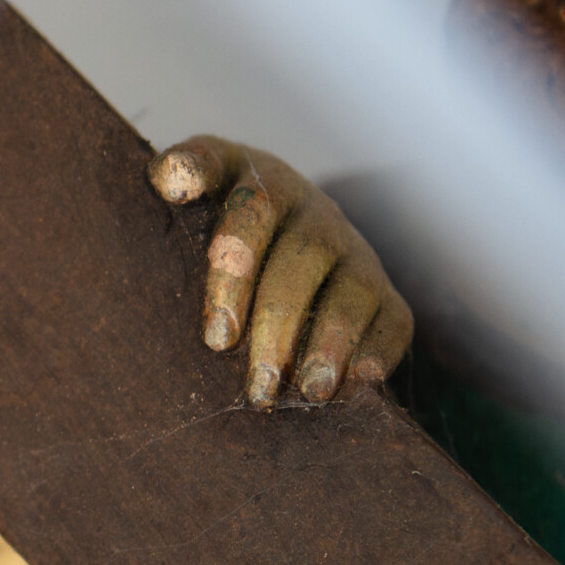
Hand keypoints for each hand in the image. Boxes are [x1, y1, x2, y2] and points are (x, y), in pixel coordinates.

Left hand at [150, 137, 412, 407]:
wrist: (287, 232)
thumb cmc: (221, 217)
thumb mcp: (204, 184)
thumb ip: (184, 171)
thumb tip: (172, 178)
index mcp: (267, 184)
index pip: (253, 212)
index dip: (234, 272)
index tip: (217, 338)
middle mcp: (318, 215)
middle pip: (300, 266)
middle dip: (278, 328)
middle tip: (256, 386)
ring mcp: (356, 254)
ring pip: (351, 296)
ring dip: (331, 347)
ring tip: (308, 394)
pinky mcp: (386, 294)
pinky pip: (393, 322)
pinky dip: (375, 355)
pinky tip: (352, 388)